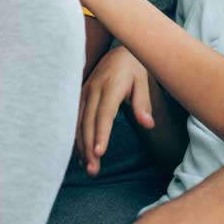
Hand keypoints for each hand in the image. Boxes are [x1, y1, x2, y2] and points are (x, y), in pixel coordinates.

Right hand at [78, 46, 153, 174]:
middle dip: (89, 148)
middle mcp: (93, 90)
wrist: (119, 53)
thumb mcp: (143, 81)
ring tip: (88, 168)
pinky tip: (81, 155)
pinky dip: (77, 138)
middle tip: (93, 170)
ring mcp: (84, 93)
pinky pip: (75, 120)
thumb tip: (148, 124)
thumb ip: (143, 103)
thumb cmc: (134, 69)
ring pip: (78, 123)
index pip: (104, 114)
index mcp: (110, 86)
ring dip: (81, 146)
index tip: (99, 152)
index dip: (101, 133)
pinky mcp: (80, 97)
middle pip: (88, 122)